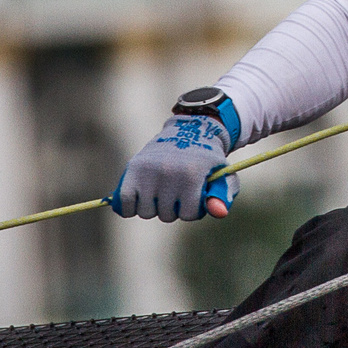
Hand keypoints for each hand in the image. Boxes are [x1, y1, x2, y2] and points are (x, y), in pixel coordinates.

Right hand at [110, 113, 236, 221]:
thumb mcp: (223, 176)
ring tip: (163, 193)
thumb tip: (220, 213)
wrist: (189, 132)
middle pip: (166, 215)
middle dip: (174, 209)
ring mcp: (149, 171)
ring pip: (145, 213)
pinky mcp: (132, 169)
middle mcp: (169, 172)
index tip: (194, 198)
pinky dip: (129, 208)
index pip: (188, 214)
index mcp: (193, 174)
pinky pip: (124, 203)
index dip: (192, 210)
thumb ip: (223, 196)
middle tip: (178, 192)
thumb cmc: (207, 161)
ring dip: (154, 208)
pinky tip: (140, 200)